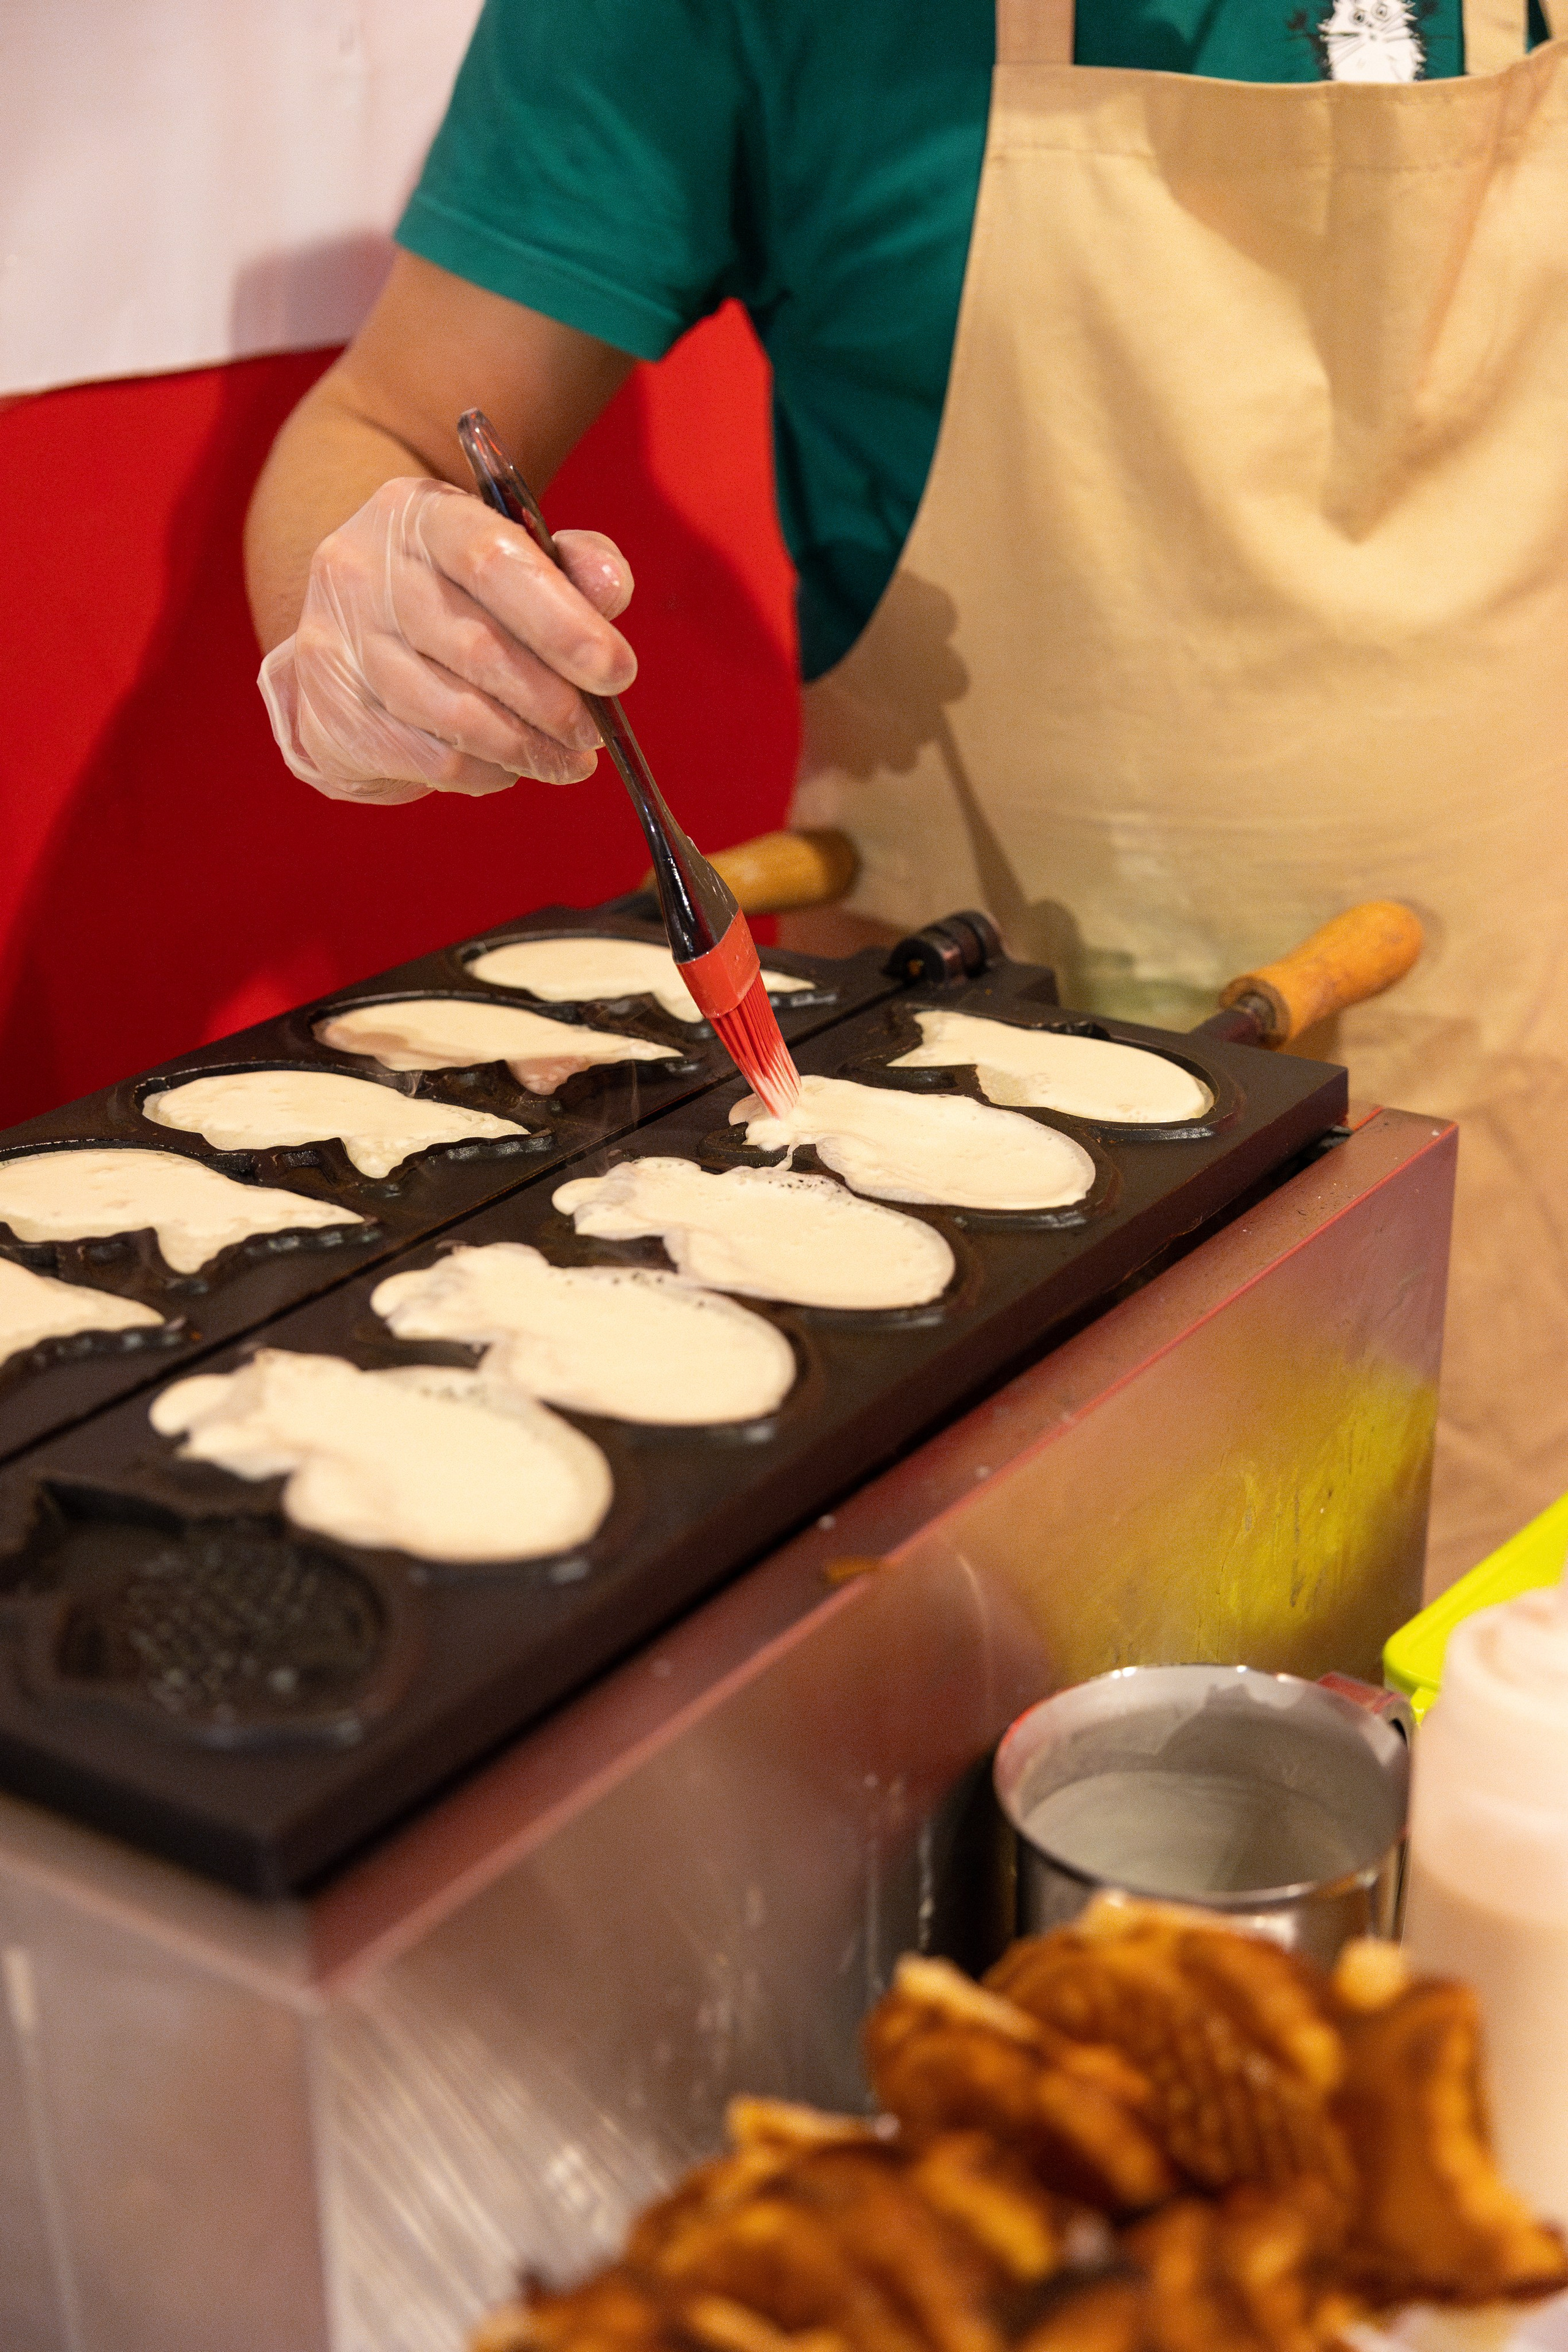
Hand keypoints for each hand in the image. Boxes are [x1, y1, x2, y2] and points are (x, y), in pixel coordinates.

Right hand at [258, 476, 635, 803]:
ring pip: (454, 714)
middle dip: (554, 701)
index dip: (563, 624)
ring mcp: (339, 643)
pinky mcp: (334, 711)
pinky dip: (487, 771)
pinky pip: (431, 758)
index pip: (493, 562)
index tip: (617, 672)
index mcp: (418, 514)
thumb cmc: (455, 592)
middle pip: (477, 648)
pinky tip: (513, 766)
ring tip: (569, 759)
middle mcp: (364, 569)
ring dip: (527, 747)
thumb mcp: (511, 556)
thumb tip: (612, 589)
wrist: (352, 628)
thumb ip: (570, 568)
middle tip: (594, 730)